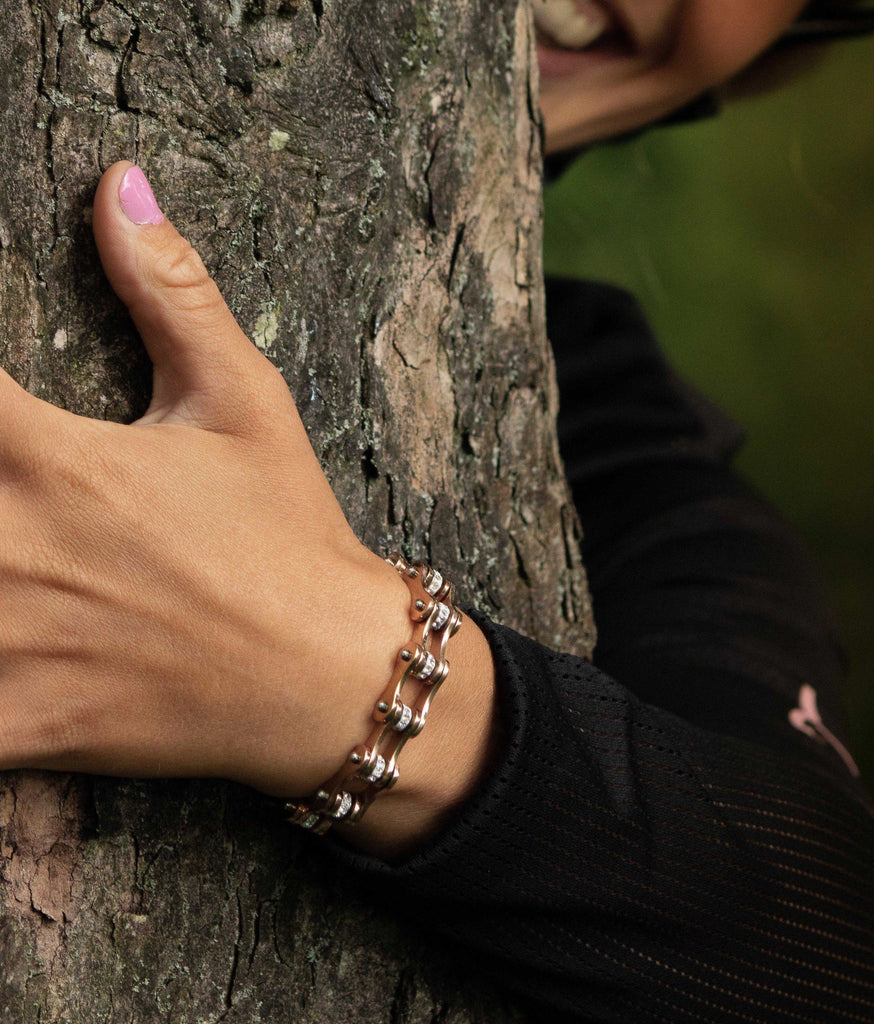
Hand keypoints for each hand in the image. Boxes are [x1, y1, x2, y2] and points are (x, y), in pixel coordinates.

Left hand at [0, 164, 496, 853]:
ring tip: (1, 537)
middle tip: (2, 489)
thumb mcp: (246, 403)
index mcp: (48, 458)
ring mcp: (3, 645)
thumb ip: (171, 294)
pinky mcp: (16, 726)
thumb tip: (121, 184)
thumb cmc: (289, 535)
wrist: (330, 675)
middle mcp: (7, 545)